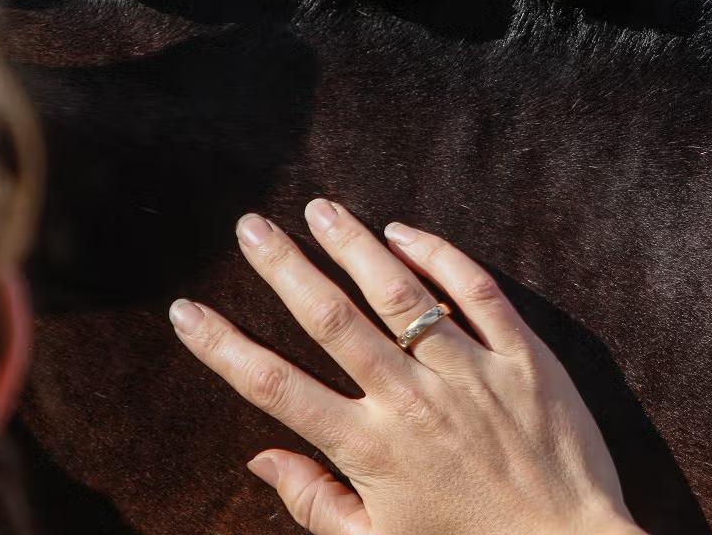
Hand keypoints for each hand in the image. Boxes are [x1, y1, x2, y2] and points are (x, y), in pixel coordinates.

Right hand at [169, 199, 644, 534]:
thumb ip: (315, 504)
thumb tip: (258, 459)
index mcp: (371, 450)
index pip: (277, 388)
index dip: (224, 347)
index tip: (187, 310)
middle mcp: (412, 403)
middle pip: (332, 320)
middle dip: (283, 268)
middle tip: (251, 226)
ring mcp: (470, 375)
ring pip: (399, 293)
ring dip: (352, 246)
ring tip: (318, 208)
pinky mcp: (523, 358)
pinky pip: (476, 292)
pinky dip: (438, 256)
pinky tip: (403, 231)